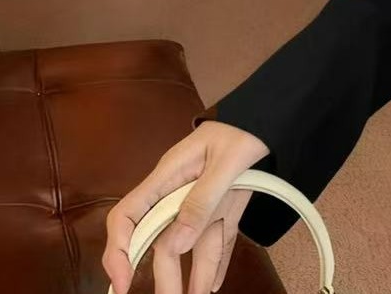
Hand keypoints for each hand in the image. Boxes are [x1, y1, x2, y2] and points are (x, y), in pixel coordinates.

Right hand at [102, 120, 270, 293]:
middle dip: (164, 274)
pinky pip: (217, 237)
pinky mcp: (225, 204)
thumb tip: (176, 243)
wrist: (272, 113)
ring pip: (191, 243)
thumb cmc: (246, 126)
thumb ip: (202, 199)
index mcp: (170, 173)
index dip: (119, 249)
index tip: (123, 281)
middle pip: (162, 238)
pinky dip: (216, 260)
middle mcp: (179, 190)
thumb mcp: (228, 160)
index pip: (128, 215)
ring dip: (194, 274)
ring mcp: (202, 198)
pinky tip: (213, 284)